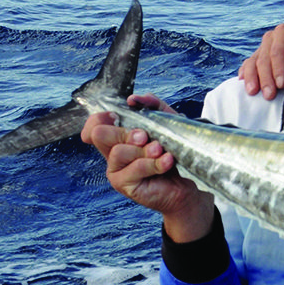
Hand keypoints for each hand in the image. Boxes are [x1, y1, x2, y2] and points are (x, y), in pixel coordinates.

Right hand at [83, 95, 213, 240]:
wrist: (189, 181)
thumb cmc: (175, 151)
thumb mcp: (167, 122)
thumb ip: (152, 106)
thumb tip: (133, 99)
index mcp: (118, 137)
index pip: (94, 124)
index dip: (101, 117)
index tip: (120, 118)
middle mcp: (113, 153)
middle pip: (100, 134)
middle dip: (125, 132)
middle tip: (145, 136)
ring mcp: (116, 170)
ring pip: (118, 152)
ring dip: (144, 149)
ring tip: (161, 150)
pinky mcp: (124, 185)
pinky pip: (134, 169)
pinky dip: (154, 163)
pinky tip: (167, 161)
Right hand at [238, 23, 283, 98]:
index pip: (278, 51)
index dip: (278, 69)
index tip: (281, 85)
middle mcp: (271, 37)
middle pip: (264, 59)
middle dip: (266, 78)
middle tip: (269, 95)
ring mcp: (263, 46)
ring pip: (253, 62)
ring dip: (252, 78)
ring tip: (253, 93)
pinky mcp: (258, 55)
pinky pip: (248, 64)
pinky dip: (245, 73)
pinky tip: (243, 82)